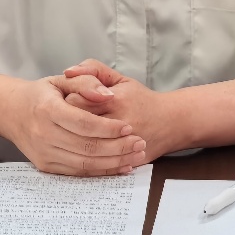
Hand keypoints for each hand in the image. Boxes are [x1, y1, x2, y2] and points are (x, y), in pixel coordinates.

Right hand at [0, 76, 146, 176]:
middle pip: (87, 146)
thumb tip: (108, 95)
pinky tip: (119, 166)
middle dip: (118, 147)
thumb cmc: (41, 94)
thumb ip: (86, 82)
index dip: (109, 128)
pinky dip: (101, 171)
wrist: (11, 112)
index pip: (83, 123)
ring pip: (85, 163)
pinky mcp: (46, 166)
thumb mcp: (61, 80)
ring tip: (135, 156)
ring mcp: (43, 153)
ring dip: (114, 162)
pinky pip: (78, 172)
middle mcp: (43, 134)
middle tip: (140, 143)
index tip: (129, 127)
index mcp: (47, 109)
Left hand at [60, 60, 184, 161]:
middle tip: (63, 121)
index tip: (62, 103)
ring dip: (73, 143)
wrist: (171, 123)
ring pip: (85, 148)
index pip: (75, 102)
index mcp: (114, 100)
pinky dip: (85, 160)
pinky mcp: (124, 160)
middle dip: (65, 123)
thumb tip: (67, 71)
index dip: (64, 102)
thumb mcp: (120, 78)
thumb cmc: (142, 99)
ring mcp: (122, 145)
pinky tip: (79, 153)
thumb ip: (93, 70)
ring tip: (70, 136)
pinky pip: (98, 164)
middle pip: (77, 126)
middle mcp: (118, 123)